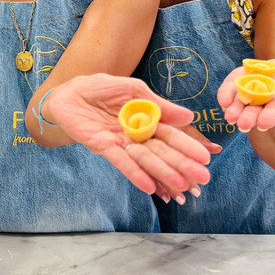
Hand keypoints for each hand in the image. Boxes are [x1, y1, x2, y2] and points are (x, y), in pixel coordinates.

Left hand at [44, 74, 212, 199]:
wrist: (68, 92)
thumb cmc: (101, 88)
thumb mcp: (134, 90)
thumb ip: (158, 104)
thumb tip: (188, 117)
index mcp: (147, 120)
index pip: (171, 135)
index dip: (187, 146)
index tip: (206, 158)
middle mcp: (136, 135)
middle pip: (162, 151)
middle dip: (182, 164)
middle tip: (203, 178)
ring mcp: (120, 143)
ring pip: (144, 160)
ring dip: (162, 172)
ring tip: (181, 185)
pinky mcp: (102, 147)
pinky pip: (121, 162)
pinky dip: (134, 173)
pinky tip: (149, 186)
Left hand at [218, 58, 274, 132]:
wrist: (273, 73)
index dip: (273, 115)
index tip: (264, 124)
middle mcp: (266, 98)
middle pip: (258, 110)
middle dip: (250, 117)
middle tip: (242, 124)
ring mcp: (249, 93)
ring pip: (241, 105)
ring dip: (235, 111)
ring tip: (230, 117)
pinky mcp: (235, 86)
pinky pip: (228, 92)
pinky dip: (225, 96)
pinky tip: (222, 101)